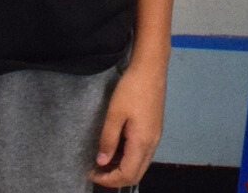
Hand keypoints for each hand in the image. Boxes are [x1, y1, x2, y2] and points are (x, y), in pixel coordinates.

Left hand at [91, 60, 166, 185]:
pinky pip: (143, 154)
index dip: (108, 180)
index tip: (91, 173)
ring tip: (104, 160)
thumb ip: (108, 140)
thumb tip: (102, 162)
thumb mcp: (114, 114)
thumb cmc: (132, 89)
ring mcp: (156, 136)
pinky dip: (129, 158)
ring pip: (141, 165)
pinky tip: (117, 148)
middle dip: (115, 179)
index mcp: (143, 141)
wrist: (151, 68)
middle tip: (97, 171)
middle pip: (136, 174)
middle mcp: (153, 143)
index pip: (127, 174)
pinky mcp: (155, 129)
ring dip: (122, 169)